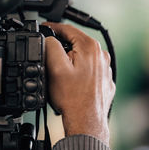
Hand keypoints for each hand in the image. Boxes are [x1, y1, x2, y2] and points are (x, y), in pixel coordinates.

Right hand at [44, 22, 115, 145]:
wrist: (86, 122)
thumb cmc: (72, 98)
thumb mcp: (55, 67)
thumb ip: (51, 46)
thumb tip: (49, 37)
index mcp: (90, 47)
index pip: (68, 29)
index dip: (52, 27)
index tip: (44, 27)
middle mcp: (101, 56)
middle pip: (75, 42)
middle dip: (61, 46)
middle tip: (49, 56)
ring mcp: (104, 69)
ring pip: (82, 56)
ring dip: (70, 60)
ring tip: (59, 74)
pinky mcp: (104, 80)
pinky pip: (88, 69)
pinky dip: (78, 71)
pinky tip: (71, 83)